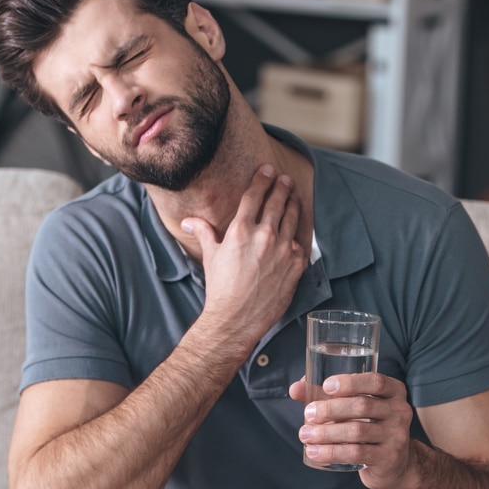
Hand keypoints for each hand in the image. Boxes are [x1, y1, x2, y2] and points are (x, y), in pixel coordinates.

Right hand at [182, 164, 306, 349]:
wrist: (236, 318)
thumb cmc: (220, 288)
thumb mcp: (210, 256)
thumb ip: (204, 232)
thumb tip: (189, 221)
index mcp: (241, 230)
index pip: (254, 195)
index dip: (262, 180)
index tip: (267, 170)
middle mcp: (264, 236)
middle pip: (277, 202)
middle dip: (281, 187)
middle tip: (284, 180)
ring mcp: (283, 250)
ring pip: (292, 219)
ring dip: (293, 205)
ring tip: (294, 197)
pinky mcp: (295, 266)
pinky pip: (300, 245)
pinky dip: (297, 237)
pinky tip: (295, 233)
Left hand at [290, 373, 416, 488]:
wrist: (395, 464)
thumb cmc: (369, 426)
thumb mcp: (355, 407)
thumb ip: (327, 395)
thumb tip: (295, 389)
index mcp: (394, 391)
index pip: (375, 381)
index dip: (350, 382)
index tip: (326, 386)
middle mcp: (400, 411)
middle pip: (362, 405)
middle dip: (330, 409)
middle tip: (308, 414)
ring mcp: (397, 436)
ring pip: (357, 431)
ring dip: (326, 433)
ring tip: (305, 434)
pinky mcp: (388, 458)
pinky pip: (357, 453)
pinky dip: (332, 452)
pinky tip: (314, 452)